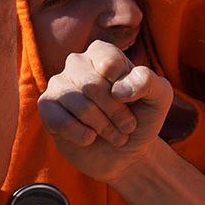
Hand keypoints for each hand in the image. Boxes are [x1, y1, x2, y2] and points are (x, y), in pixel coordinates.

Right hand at [38, 40, 172, 182]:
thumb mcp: (158, 97)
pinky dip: (82, 136)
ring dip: (103, 127)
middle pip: (93, 86)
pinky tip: (90, 138)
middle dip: (116, 113)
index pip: (110, 64)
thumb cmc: (141, 118)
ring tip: (115, 136)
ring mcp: (58, 84)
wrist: (124, 152)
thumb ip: (148, 82)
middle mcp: (77, 62)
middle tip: (127, 128)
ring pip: (79, 105)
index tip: (133, 104)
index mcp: (102, 52)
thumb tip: (118, 89)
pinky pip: (60, 121)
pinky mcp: (46, 107)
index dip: (126, 91)